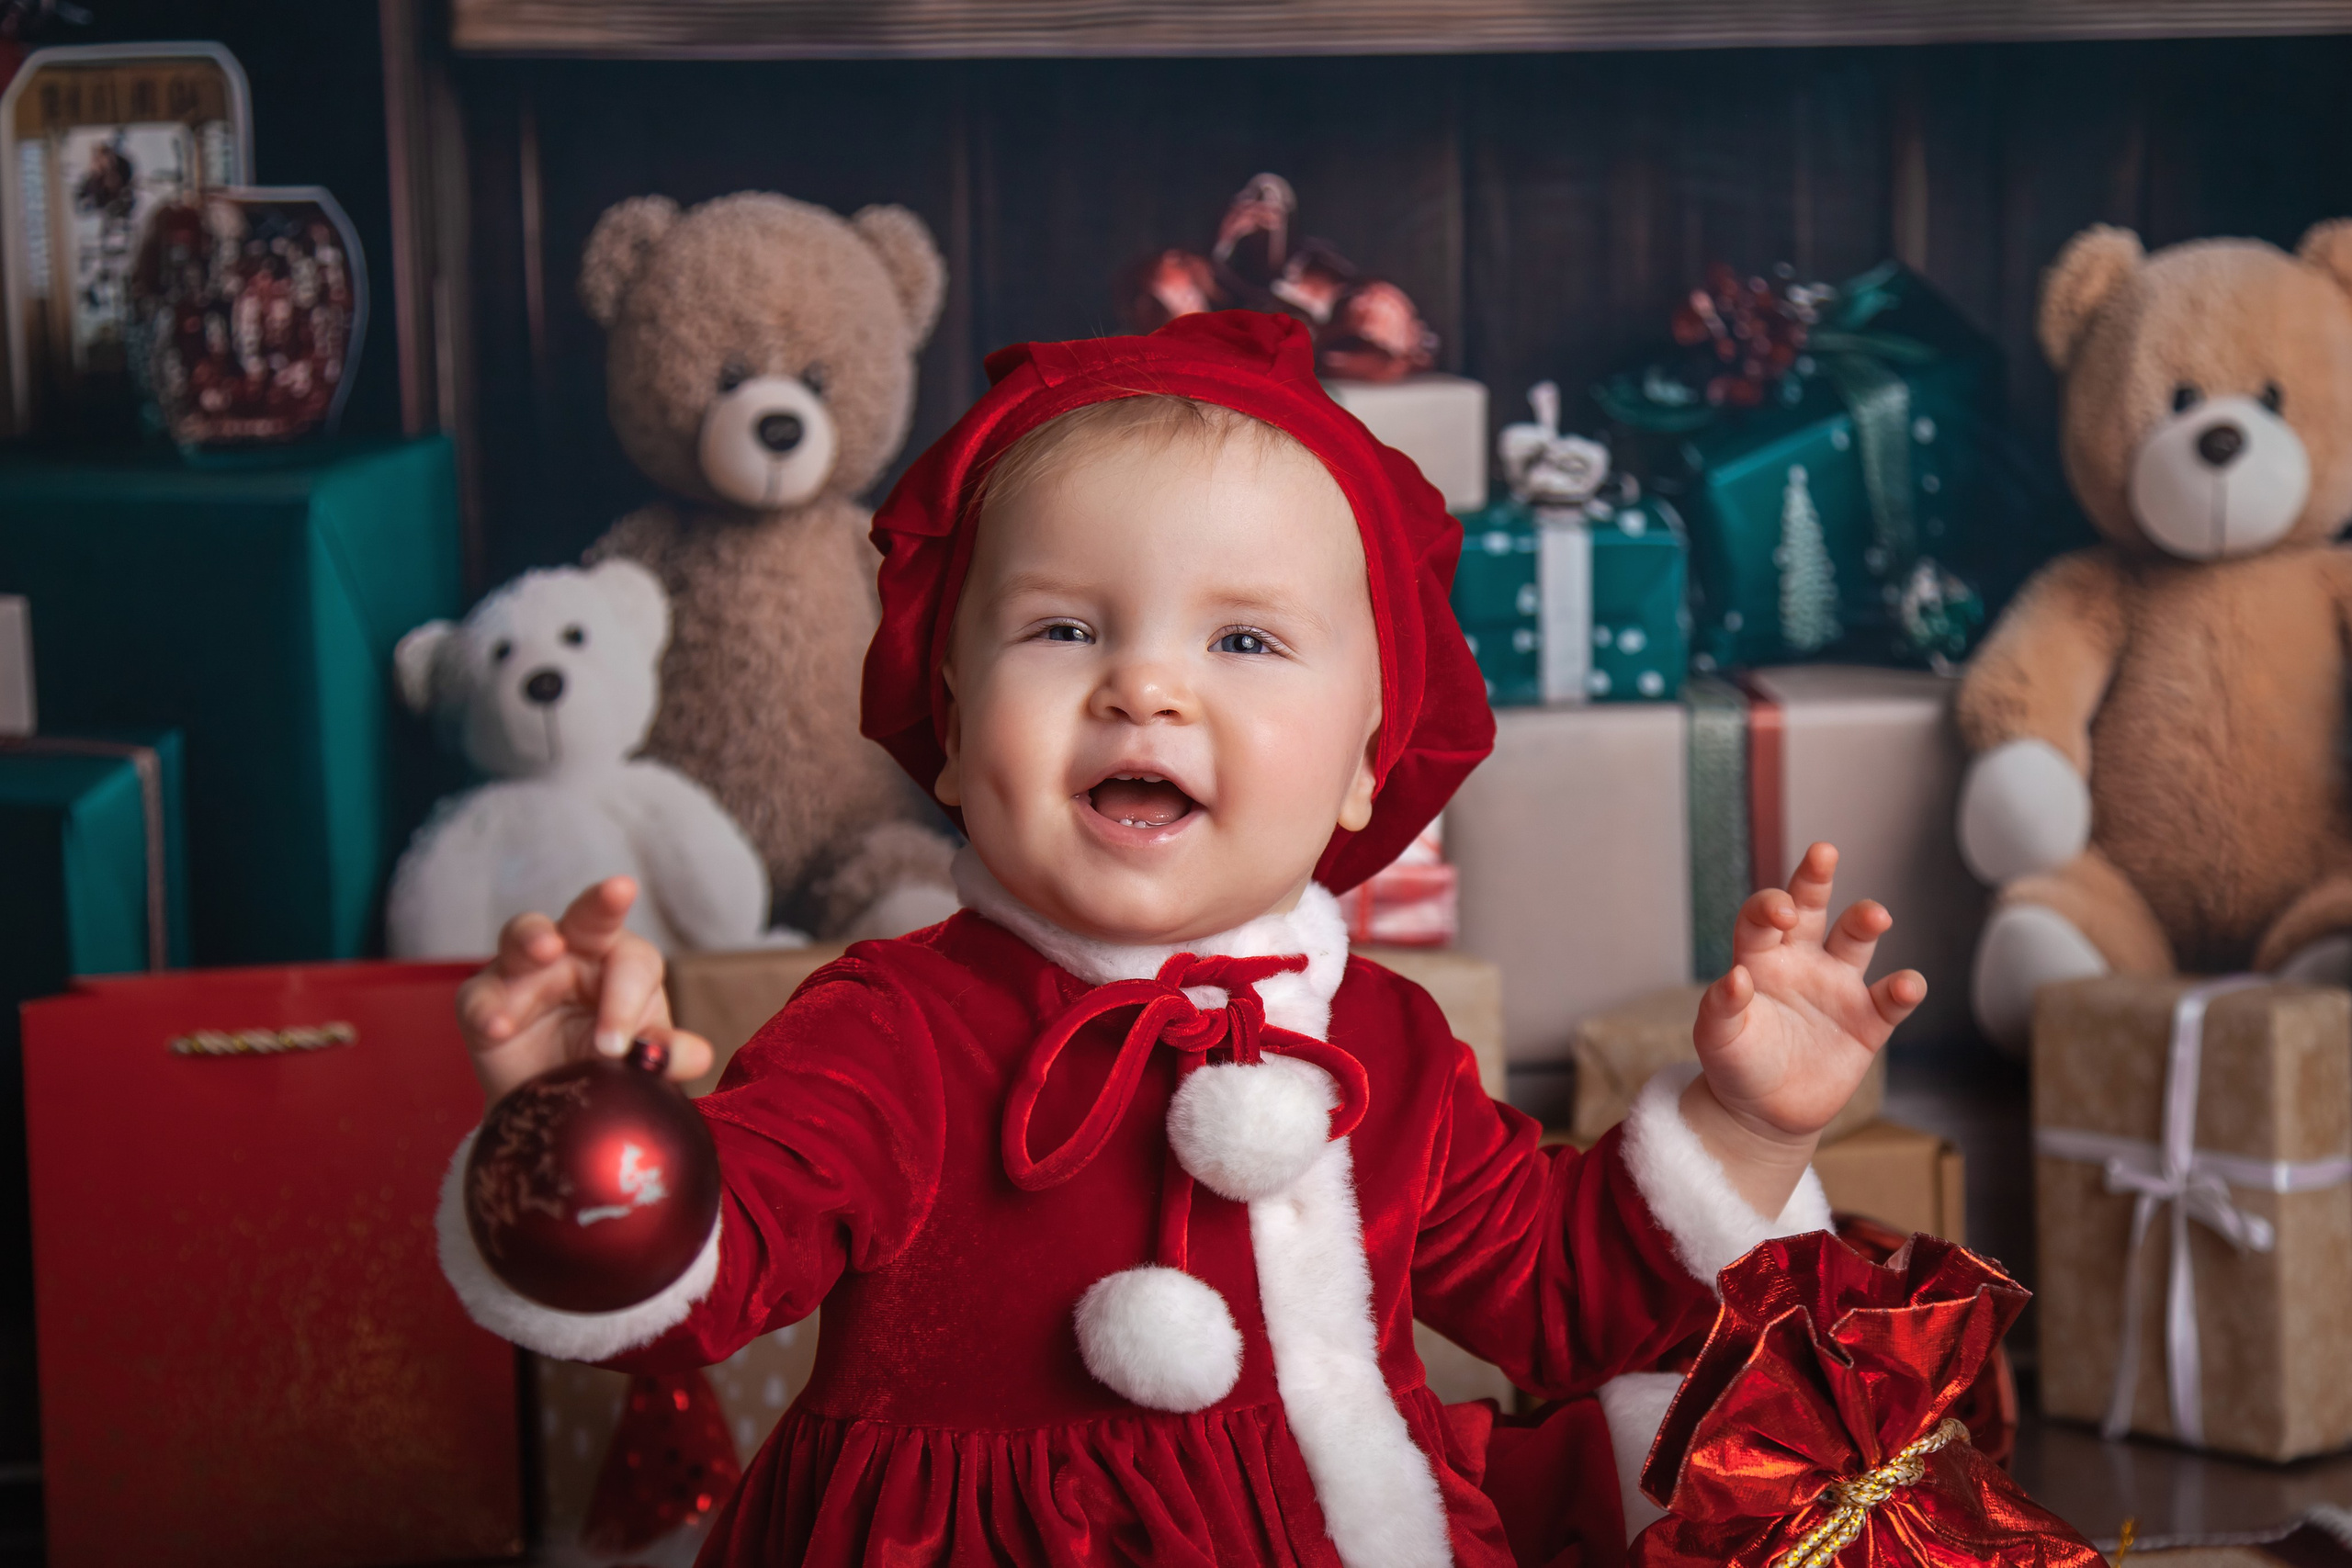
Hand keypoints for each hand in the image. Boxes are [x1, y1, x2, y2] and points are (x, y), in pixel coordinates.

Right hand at [453, 877, 714, 1103]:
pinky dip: (487, 1008)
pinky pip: (478, 997)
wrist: (555, 1109)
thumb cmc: (605, 1066)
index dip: (629, 999)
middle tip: (619, 891)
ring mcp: (523, 971)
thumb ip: (667, 1056)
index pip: (633, 962)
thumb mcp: (640, 1063)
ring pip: (524, 934)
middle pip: (587, 916)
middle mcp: (572, 952)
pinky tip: (497, 1026)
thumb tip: (698, 1056)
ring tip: (546, 948)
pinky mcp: (483, 1002)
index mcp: (620, 960)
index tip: (620, 1046)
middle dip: (602, 903)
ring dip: (534, 937)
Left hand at [1684, 843, 1925, 1213]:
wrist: (1765, 1112)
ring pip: (1855, 941)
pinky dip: (1902, 990)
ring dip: (1865, 922)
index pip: (1761, 918)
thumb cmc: (1735, 1064)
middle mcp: (1800, 960)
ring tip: (1875, 915)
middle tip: (1822, 852)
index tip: (1777, 914)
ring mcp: (1837, 987)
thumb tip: (1735, 979)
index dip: (1768, 907)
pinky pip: (1889, 1000)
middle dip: (1815, 878)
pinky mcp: (1867, 1021)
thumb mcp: (1716, 1040)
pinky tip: (1906, 985)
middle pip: (1809, 907)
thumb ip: (1720, 1010)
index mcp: (1759, 958)